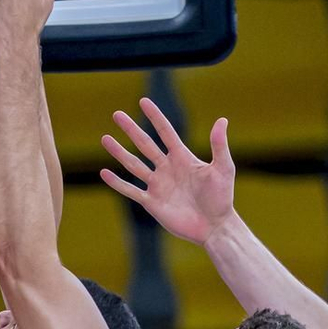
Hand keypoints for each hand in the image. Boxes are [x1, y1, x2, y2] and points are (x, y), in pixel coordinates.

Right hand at [100, 99, 236, 243]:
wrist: (214, 227)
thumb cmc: (222, 198)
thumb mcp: (223, 168)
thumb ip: (219, 145)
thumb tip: (222, 120)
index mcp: (183, 157)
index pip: (165, 132)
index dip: (155, 117)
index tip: (143, 101)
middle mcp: (167, 168)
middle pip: (145, 144)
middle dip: (131, 129)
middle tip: (116, 114)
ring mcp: (158, 185)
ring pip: (134, 165)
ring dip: (119, 152)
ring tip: (105, 138)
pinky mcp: (152, 203)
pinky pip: (131, 191)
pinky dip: (118, 183)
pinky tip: (104, 173)